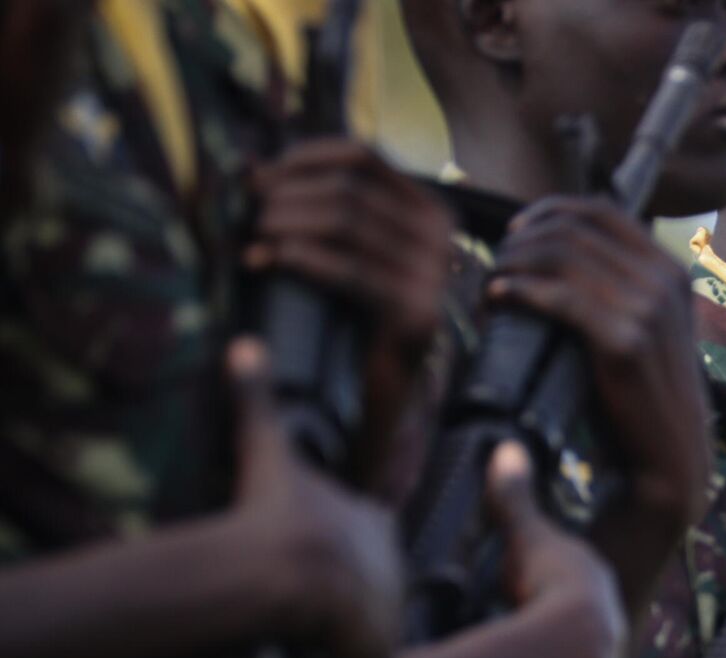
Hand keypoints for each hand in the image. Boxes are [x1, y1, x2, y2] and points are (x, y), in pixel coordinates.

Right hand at [222, 338, 404, 657]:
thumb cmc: (252, 515)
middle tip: (299, 633)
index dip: (331, 584)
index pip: (364, 561)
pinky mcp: (378, 640)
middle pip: (368, 605)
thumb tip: (246, 342)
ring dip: (339, 656)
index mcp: (372, 521)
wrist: (247, 572)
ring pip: (367, 641)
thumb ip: (257, 400)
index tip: (298, 596)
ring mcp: (387, 600)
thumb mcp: (265, 453)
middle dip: (340, 623)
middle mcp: (393, 561)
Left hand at [247, 139, 453, 494]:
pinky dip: (301, 258)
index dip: (304, 158)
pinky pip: (350, 269)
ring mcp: (434, 275)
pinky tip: (268, 261)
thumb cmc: (350, 315)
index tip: (258, 176)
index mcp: (427, 209)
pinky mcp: (418, 313)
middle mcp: (441, 236)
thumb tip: (248, 163)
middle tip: (247, 215)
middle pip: (350, 188)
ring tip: (252, 239)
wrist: (378, 394)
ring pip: (347, 222)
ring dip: (288, 223)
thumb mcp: (340, 250)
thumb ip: (313, 206)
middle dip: (287, 195)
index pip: (364, 156)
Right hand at [485, 439, 624, 656]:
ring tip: (520, 635)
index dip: (549, 562)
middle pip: (578, 596)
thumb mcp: (528, 536)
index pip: (574, 561)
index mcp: (592, 569)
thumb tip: (507, 451)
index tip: (528, 568)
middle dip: (552, 598)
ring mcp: (600, 638)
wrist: (572, 647)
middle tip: (519, 602)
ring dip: (551, 632)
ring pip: (577, 630)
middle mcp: (606, 602)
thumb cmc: (553, 584)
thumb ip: (516, 498)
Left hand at [488, 198, 710, 566]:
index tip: (517, 230)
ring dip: (515, 263)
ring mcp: (648, 308)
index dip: (551, 210)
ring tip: (492, 283)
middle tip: (496, 262)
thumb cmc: (641, 395)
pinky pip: (559, 296)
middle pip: (576, 228)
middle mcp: (665, 280)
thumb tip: (556, 253)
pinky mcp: (626, 340)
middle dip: (524, 239)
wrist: (668, 453)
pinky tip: (498, 298)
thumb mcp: (643, 329)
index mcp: (670, 269)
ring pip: (562, 255)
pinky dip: (520, 290)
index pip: (603, 210)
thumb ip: (618, 290)